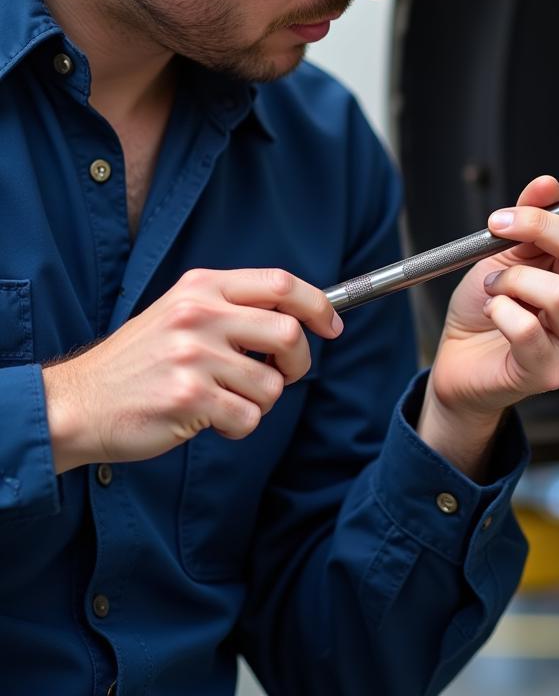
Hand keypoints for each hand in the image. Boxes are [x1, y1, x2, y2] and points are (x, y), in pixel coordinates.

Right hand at [41, 268, 341, 473]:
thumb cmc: (140, 361)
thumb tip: (301, 317)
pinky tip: (208, 420)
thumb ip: (235, 307)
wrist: (76, 403)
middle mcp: (199, 315)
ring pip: (271, 385)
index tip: (331, 326)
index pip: (281, 283)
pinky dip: (238, 427)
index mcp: (202, 287)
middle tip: (281, 375)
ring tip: (225, 399)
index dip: (318, 305)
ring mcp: (193, 356)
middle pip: (288, 333)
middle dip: (298, 363)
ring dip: (259, 402)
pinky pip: (248, 418)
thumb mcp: (182, 312)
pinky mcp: (187, 398)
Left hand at [419, 175, 558, 477]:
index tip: (503, 218)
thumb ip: (530, 219)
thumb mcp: (504, 255)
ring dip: (511, 282)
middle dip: (530, 236)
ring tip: (495, 291)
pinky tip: (493, 315)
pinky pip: (527, 329)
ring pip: (558, 293)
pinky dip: (500, 312)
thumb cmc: (486, 313)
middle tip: (496, 239)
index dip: (540, 218)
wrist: (460, 360)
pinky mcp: (549, 373)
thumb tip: (547, 185)